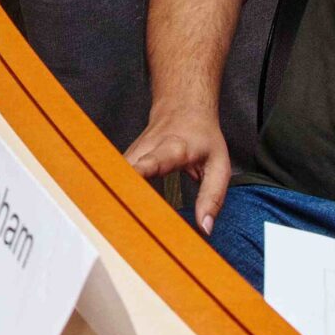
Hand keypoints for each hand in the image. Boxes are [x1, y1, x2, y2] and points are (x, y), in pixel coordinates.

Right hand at [121, 108, 232, 232]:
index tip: (129, 193)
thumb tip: (205, 228)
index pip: (151, 162)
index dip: (139, 176)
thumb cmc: (202, 137)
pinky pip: (116, 179)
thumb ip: (212, 198)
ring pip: (115, 177)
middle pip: (125, 173)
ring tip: (117, 226)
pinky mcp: (124, 159)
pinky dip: (117, 195)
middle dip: (121, 198)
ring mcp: (132, 152)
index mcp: (173, 149)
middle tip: (122, 227)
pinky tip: (117, 214)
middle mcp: (146, 149)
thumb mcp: (219, 166)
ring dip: (116, 199)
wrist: (183, 106)